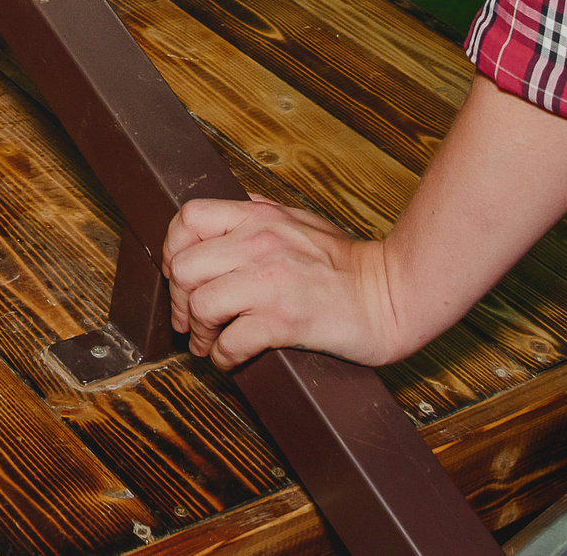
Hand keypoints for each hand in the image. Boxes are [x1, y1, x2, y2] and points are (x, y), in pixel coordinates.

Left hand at [162, 198, 404, 370]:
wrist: (394, 294)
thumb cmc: (350, 264)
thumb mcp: (301, 220)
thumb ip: (262, 212)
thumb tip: (233, 207)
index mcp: (259, 217)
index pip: (189, 218)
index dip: (172, 249)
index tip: (176, 275)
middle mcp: (259, 243)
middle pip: (185, 267)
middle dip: (178, 300)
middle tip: (189, 321)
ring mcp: (271, 281)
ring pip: (201, 304)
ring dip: (199, 332)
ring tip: (208, 343)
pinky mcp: (286, 319)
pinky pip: (231, 341)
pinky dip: (223, 356)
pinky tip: (230, 358)